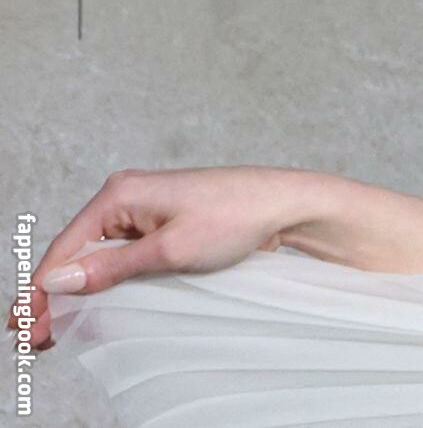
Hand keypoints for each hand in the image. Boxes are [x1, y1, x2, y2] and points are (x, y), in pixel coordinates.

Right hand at [9, 165, 324, 352]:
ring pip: (98, 256)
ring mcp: (145, 209)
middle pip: (76, 252)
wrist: (286, 204)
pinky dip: (106, 281)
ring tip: (56, 329)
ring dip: (79, 290)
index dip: (40, 291)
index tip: (23, 326)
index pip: (65, 248)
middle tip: (34, 338)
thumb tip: (59, 281)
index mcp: (121, 194)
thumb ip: (112, 269)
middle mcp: (127, 197)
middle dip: (54, 295)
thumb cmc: (236, 216)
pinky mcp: (163, 222)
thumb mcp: (170, 250)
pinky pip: (123, 255)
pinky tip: (95, 306)